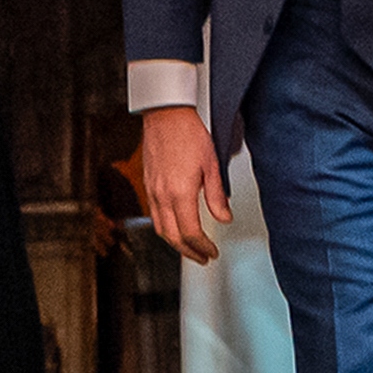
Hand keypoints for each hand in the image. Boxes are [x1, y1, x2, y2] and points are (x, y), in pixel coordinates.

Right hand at [137, 103, 230, 266]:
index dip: (203, 247)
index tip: (212, 252)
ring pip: (160, 229)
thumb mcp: (211, 165)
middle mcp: (162, 196)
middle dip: (188, 252)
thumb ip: (217, 196)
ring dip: (175, 243)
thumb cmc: (188, 133)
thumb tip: (224, 218)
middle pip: (173, 237)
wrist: (166, 114)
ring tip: (190, 248)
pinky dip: (165, 228)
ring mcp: (152, 191)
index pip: (191, 233)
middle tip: (202, 257)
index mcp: (180, 193)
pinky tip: (175, 226)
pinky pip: (153, 215)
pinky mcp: (147, 184)